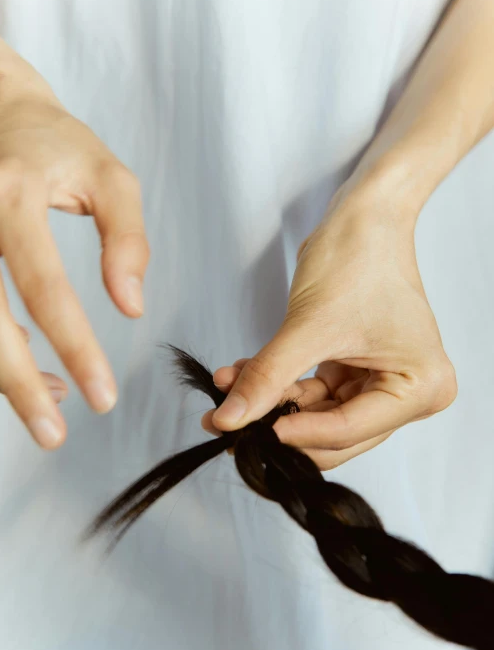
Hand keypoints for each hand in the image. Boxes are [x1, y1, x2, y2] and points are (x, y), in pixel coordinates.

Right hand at [0, 76, 149, 448]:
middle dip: (17, 383)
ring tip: (52, 406)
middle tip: (53, 433)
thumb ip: (127, 238)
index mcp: (8, 191)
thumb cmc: (53, 143)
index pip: (42, 283)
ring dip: (1, 375)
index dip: (74, 346)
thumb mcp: (108, 175)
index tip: (103, 396)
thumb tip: (131, 307)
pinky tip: (27, 365)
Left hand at [201, 183, 456, 468]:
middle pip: (336, 433)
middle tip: (228, 421)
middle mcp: (411, 392)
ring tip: (227, 389)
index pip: (350, 429)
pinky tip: (242, 376)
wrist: (363, 216)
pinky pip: (314, 393)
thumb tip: (230, 420)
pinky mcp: (359, 371)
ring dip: (272, 403)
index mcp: (422, 386)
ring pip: (319, 415)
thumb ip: (269, 377)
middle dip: (281, 424)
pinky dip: (279, 386)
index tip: (248, 432)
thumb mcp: (309, 325)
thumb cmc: (359, 256)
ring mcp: (384, 383)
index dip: (297, 433)